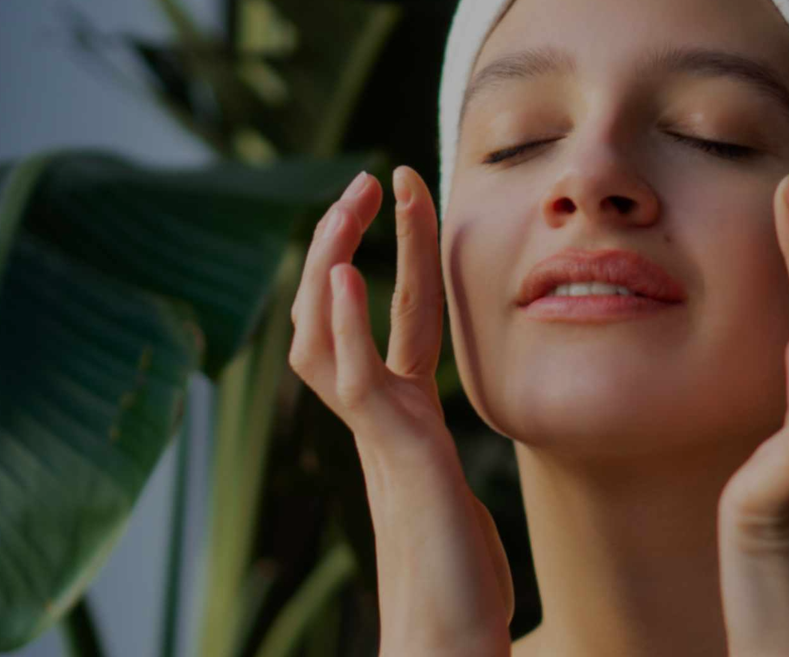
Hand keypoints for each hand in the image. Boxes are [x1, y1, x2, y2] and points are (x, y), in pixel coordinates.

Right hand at [288, 166, 513, 656]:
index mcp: (402, 420)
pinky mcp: (394, 457)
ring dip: (338, 261)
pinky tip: (339, 278)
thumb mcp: (455, 489)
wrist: (446, 638)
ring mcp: (381, 437)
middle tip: (369, 177)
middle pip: (338, 314)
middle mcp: (380, 421)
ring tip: (351, 200)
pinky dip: (341, 325)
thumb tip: (439, 427)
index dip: (399, 256)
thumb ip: (435, 447)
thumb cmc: (458, 576)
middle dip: (348, 241)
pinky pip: (355, 381)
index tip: (409, 196)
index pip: (395, 319)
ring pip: (330, 336)